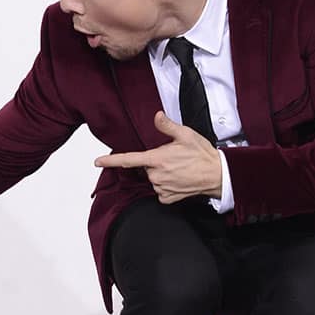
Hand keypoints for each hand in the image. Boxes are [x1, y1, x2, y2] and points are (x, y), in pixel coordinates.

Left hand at [94, 112, 221, 203]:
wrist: (217, 175)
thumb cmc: (202, 155)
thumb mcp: (186, 134)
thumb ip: (167, 126)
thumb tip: (157, 117)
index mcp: (157, 159)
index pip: (128, 159)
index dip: (111, 160)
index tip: (97, 162)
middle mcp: (157, 175)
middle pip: (146, 168)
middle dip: (155, 162)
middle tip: (173, 158)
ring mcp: (162, 187)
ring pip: (153, 179)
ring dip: (162, 173)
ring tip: (179, 168)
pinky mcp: (168, 197)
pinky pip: (160, 191)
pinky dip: (166, 185)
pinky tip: (178, 180)